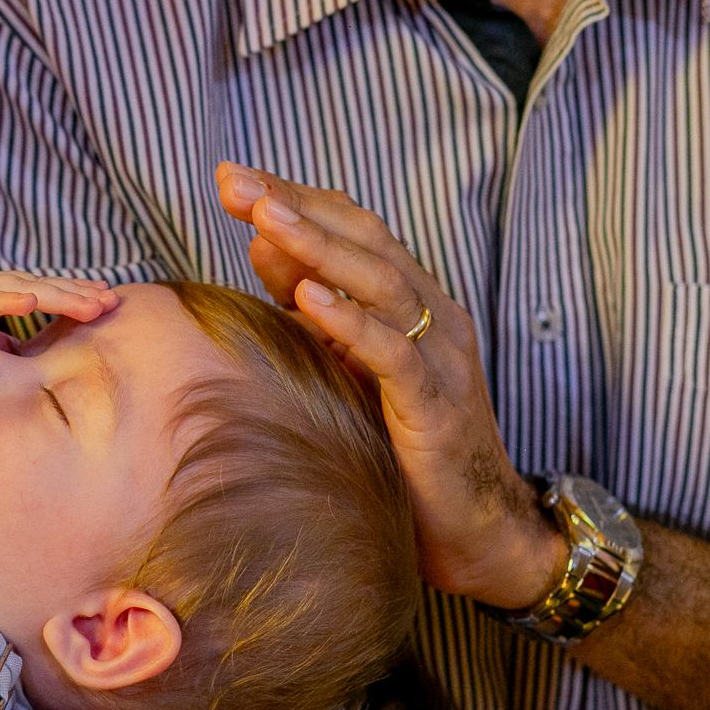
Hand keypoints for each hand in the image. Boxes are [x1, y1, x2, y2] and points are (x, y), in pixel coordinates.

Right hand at [0, 234, 118, 333]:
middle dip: (80, 295)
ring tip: (95, 301)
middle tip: (116, 302)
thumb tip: (9, 353)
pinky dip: (11, 298)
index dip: (70, 298)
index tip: (103, 302)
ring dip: (62, 295)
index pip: (39, 294)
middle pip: (43, 288)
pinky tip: (35, 300)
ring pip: (26, 289)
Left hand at [217, 162, 566, 609]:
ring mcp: (439, 357)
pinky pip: (391, 354)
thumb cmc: (408, 451)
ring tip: (264, 217)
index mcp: (410, 303)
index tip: (232, 179)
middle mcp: (431, 316)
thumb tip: (261, 245)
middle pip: (361, 240)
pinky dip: (349, 322)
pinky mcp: (435, 405)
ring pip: (378, 283)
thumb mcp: (350, 365)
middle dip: (294, 206)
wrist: (478, 530)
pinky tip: (307, 298)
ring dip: (316, 246)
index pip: (351, 229)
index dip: (294, 198)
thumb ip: (314, 307)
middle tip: (233, 181)